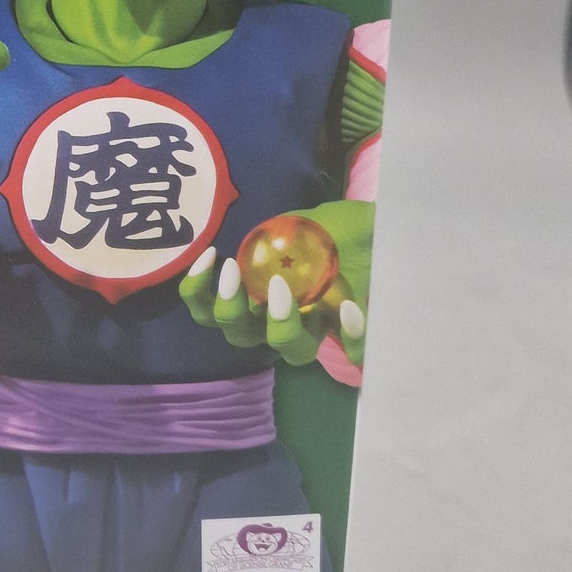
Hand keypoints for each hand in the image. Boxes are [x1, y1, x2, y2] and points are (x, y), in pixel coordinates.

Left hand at [179, 199, 372, 369]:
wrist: (311, 222)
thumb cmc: (345, 235)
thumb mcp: (368, 242)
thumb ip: (373, 258)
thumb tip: (372, 270)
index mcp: (333, 321)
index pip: (349, 349)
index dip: (349, 338)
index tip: (348, 307)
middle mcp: (294, 327)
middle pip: (284, 347)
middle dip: (282, 324)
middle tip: (280, 285)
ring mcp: (258, 315)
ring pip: (237, 331)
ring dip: (230, 306)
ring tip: (231, 268)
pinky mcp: (229, 296)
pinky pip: (202, 308)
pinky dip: (198, 288)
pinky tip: (209, 257)